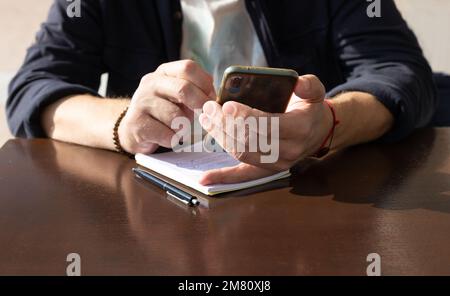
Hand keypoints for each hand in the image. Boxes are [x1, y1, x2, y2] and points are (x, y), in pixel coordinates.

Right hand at [119, 60, 215, 153]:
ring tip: (179, 129)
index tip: (211, 98)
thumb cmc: (165, 112)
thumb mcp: (179, 96)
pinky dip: (173, 139)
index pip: (188, 67)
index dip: (205, 84)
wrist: (134, 129)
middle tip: (205, 116)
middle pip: (183, 89)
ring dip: (184, 127)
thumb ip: (197, 90)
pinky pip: (167, 134)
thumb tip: (215, 94)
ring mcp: (141, 103)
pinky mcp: (137, 124)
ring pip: (175, 116)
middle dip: (200, 104)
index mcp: (164, 72)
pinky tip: (168, 138)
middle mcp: (150, 83)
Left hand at [198, 75, 333, 184]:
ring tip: (206, 120)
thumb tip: (298, 83)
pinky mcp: (267, 170)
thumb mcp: (315, 92)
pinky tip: (204, 178)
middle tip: (209, 108)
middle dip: (225, 124)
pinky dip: (222, 176)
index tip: (226, 106)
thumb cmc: (310, 109)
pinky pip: (243, 175)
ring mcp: (277, 164)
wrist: (318, 132)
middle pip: (250, 140)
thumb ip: (308, 85)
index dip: (246, 117)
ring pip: (242, 153)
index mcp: (300, 129)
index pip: (269, 125)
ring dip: (220, 137)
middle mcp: (289, 150)